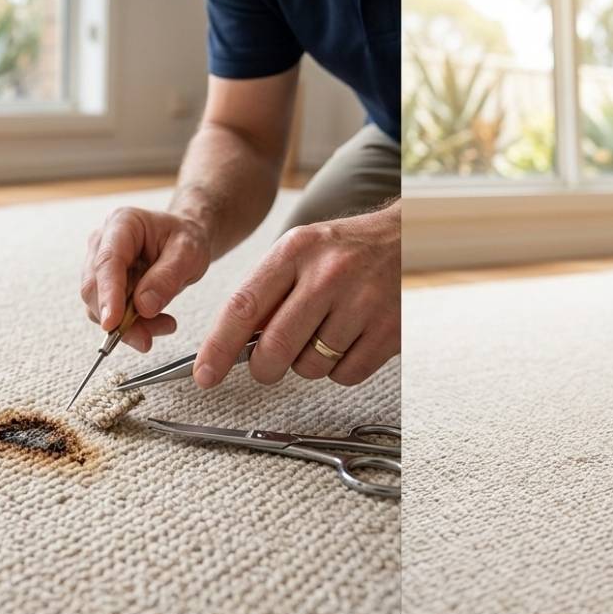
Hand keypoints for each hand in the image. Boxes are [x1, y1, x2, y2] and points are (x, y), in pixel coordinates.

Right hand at [80, 207, 211, 351]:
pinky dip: (132, 325)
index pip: (107, 262)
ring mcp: (99, 264)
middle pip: (94, 287)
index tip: (112, 323)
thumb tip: (143, 307)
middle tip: (146, 338)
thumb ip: (167, 277)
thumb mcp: (189, 253)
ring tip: (165, 325)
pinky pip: (110, 312)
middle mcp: (103, 242)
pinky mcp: (105, 285)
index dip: (107, 294)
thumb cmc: (186, 239)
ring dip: (128, 325)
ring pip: (99, 305)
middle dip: (118, 318)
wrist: (184, 240)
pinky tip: (157, 323)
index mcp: (122, 224)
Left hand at [191, 205, 400, 388]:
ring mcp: (362, 303)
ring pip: (311, 367)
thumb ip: (266, 293)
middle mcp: (329, 274)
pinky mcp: (389, 330)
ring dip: (309, 363)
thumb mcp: (299, 252)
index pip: (245, 306)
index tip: (205, 374)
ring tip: (325, 333)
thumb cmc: (345, 250)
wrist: (407, 238)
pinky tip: (349, 340)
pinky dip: (341, 368)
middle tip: (267, 364)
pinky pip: (346, 375)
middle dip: (264, 368)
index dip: (219, 347)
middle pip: (276, 348)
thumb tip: (232, 345)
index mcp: (297, 250)